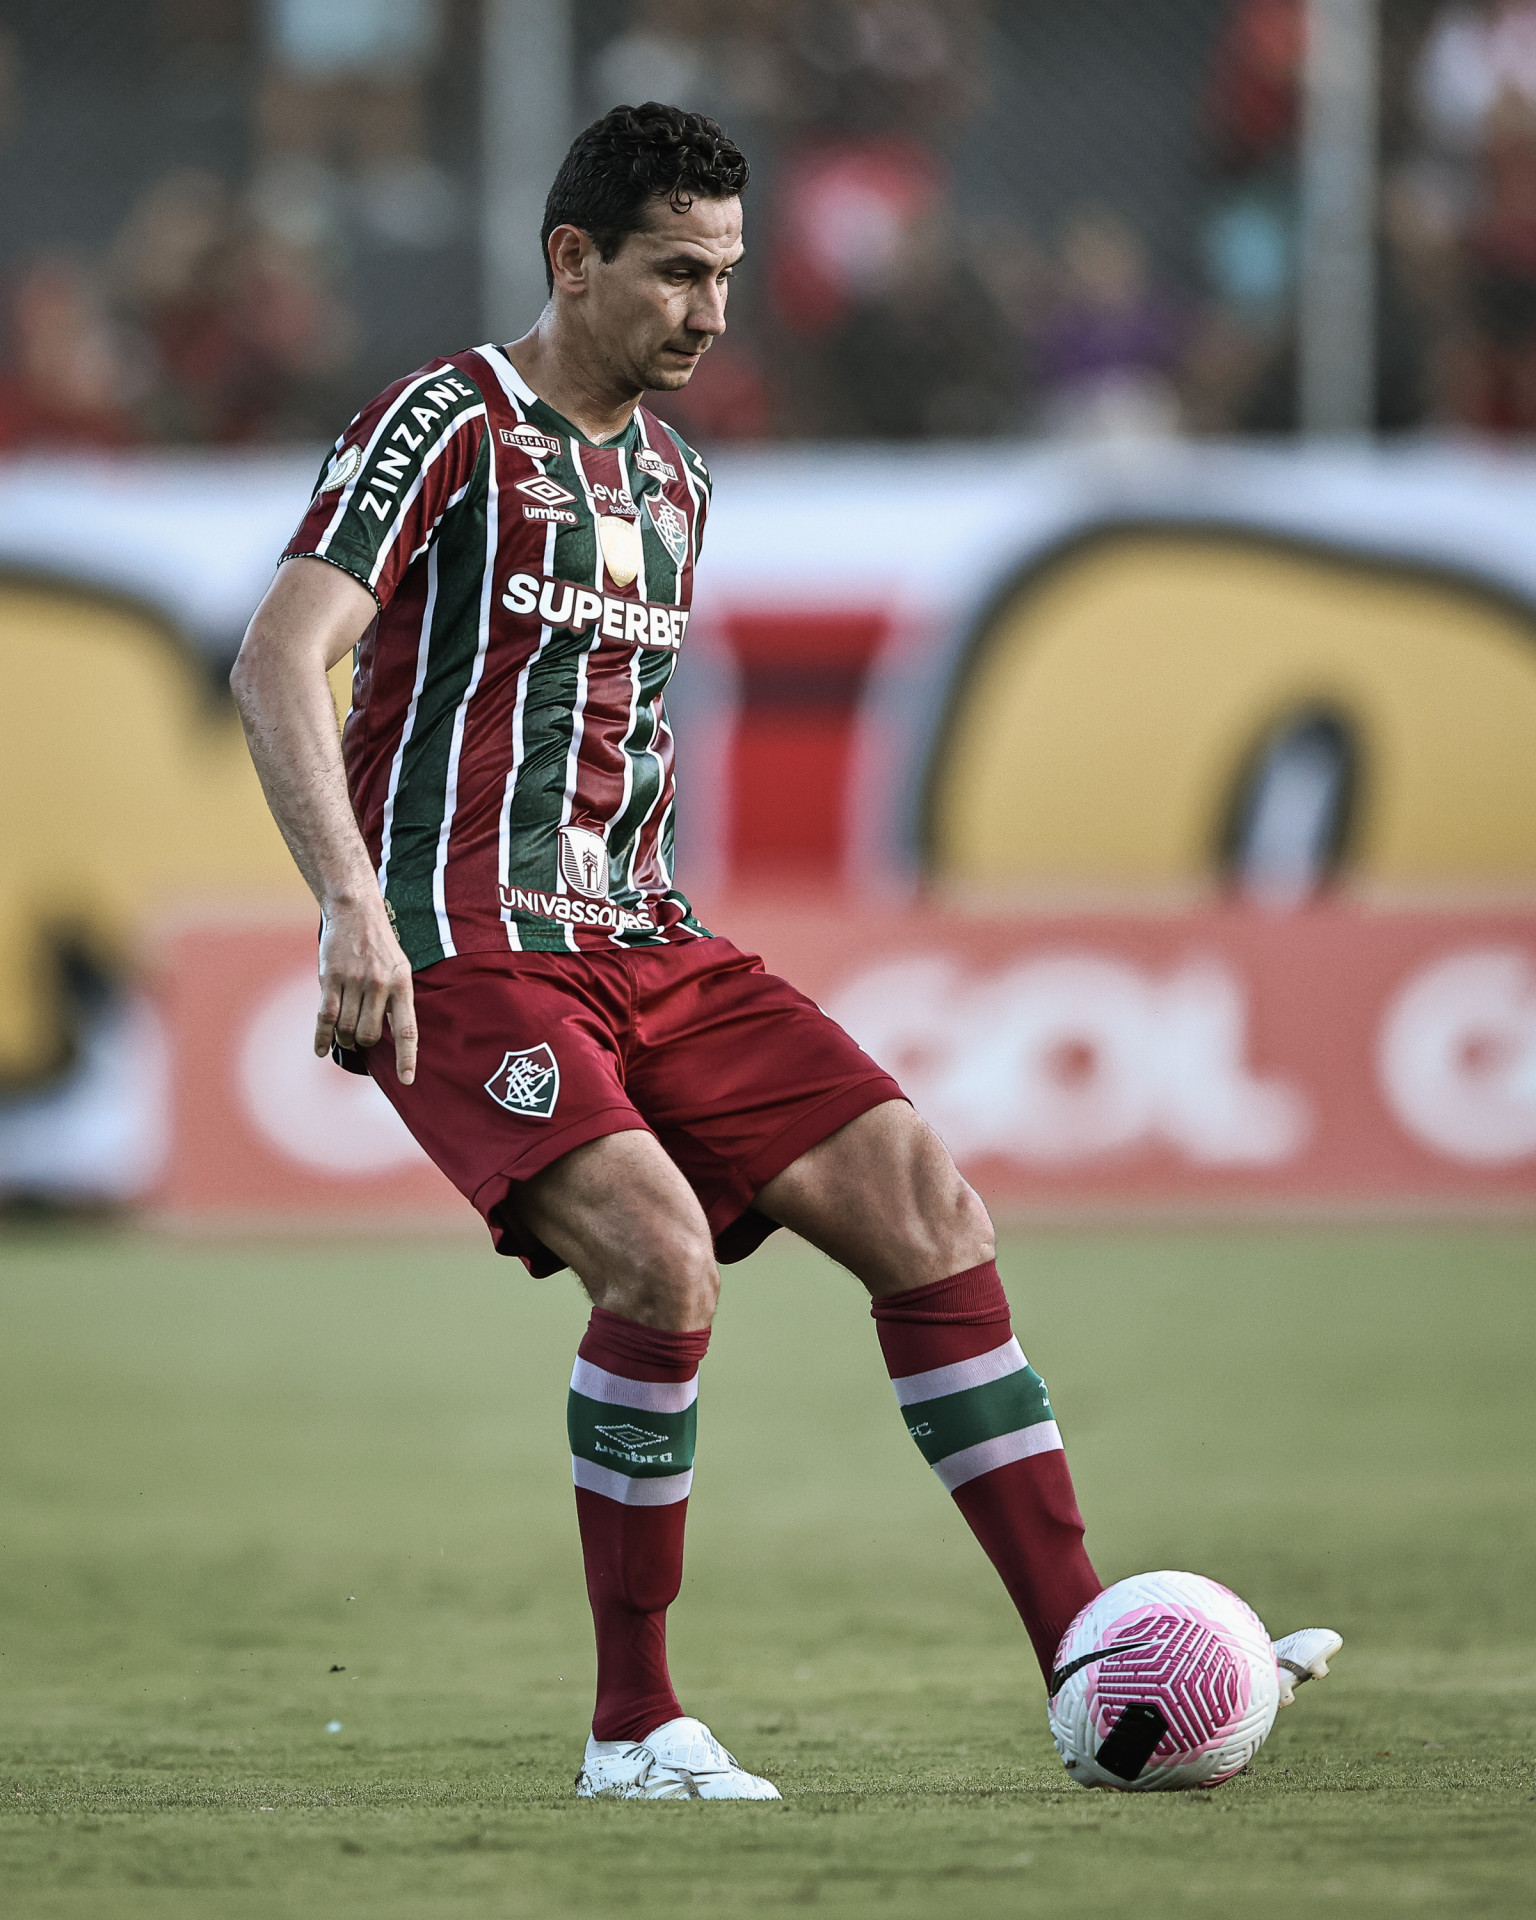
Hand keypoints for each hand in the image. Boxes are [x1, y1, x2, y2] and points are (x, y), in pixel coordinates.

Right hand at [315, 896, 417, 1085]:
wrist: (356, 912)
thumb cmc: (381, 946)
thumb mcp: (401, 969)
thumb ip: (396, 1000)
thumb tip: (393, 1039)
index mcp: (402, 985)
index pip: (408, 1030)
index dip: (407, 1058)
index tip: (407, 1080)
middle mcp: (379, 985)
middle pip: (369, 1035)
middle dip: (364, 1043)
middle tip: (360, 1039)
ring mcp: (353, 982)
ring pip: (346, 1029)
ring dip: (344, 1038)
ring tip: (345, 1034)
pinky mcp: (330, 979)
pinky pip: (324, 1018)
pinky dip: (322, 1038)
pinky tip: (321, 1051)